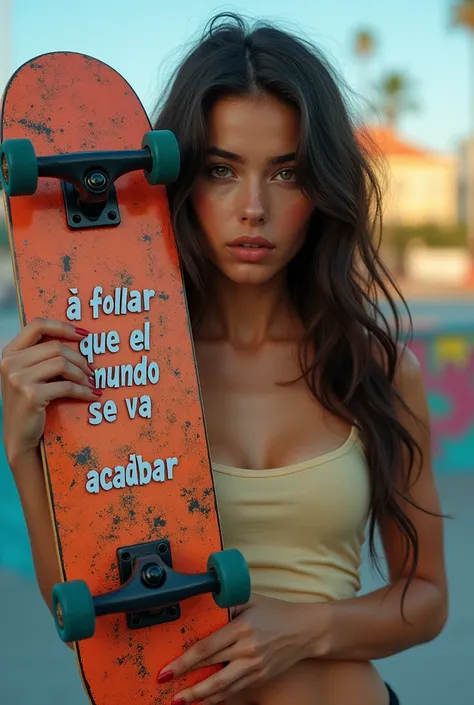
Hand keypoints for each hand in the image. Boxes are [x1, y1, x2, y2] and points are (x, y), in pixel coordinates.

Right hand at [1, 318, 98, 465]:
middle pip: (56, 346)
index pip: (37, 325)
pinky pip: (66, 386)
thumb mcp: (28, 375)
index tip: (83, 335)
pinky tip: (92, 396)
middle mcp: (10, 362)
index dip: (63, 326)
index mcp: (9, 352)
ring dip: (82, 374)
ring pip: (62, 363)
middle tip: (92, 370)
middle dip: (79, 358)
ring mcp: (18, 378)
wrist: (19, 436)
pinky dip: (83, 391)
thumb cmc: (29, 403)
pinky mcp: (30, 394)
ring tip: (91, 383)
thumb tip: (78, 341)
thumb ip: (42, 357)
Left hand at [157, 594, 314, 703]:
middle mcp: (247, 650)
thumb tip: (201, 604)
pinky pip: (235, 690)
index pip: (206, 648)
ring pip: (222, 687)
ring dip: (199, 695)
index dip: (184, 661)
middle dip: (186, 680)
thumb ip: (226, 603)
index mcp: (241, 628)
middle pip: (210, 670)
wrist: (305, 631)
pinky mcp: (260, 678)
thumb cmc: (275, 611)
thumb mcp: (250, 599)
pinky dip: (218, 697)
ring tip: (180, 700)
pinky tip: (204, 700)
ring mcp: (255, 667)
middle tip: (165, 685)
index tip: (167, 668)